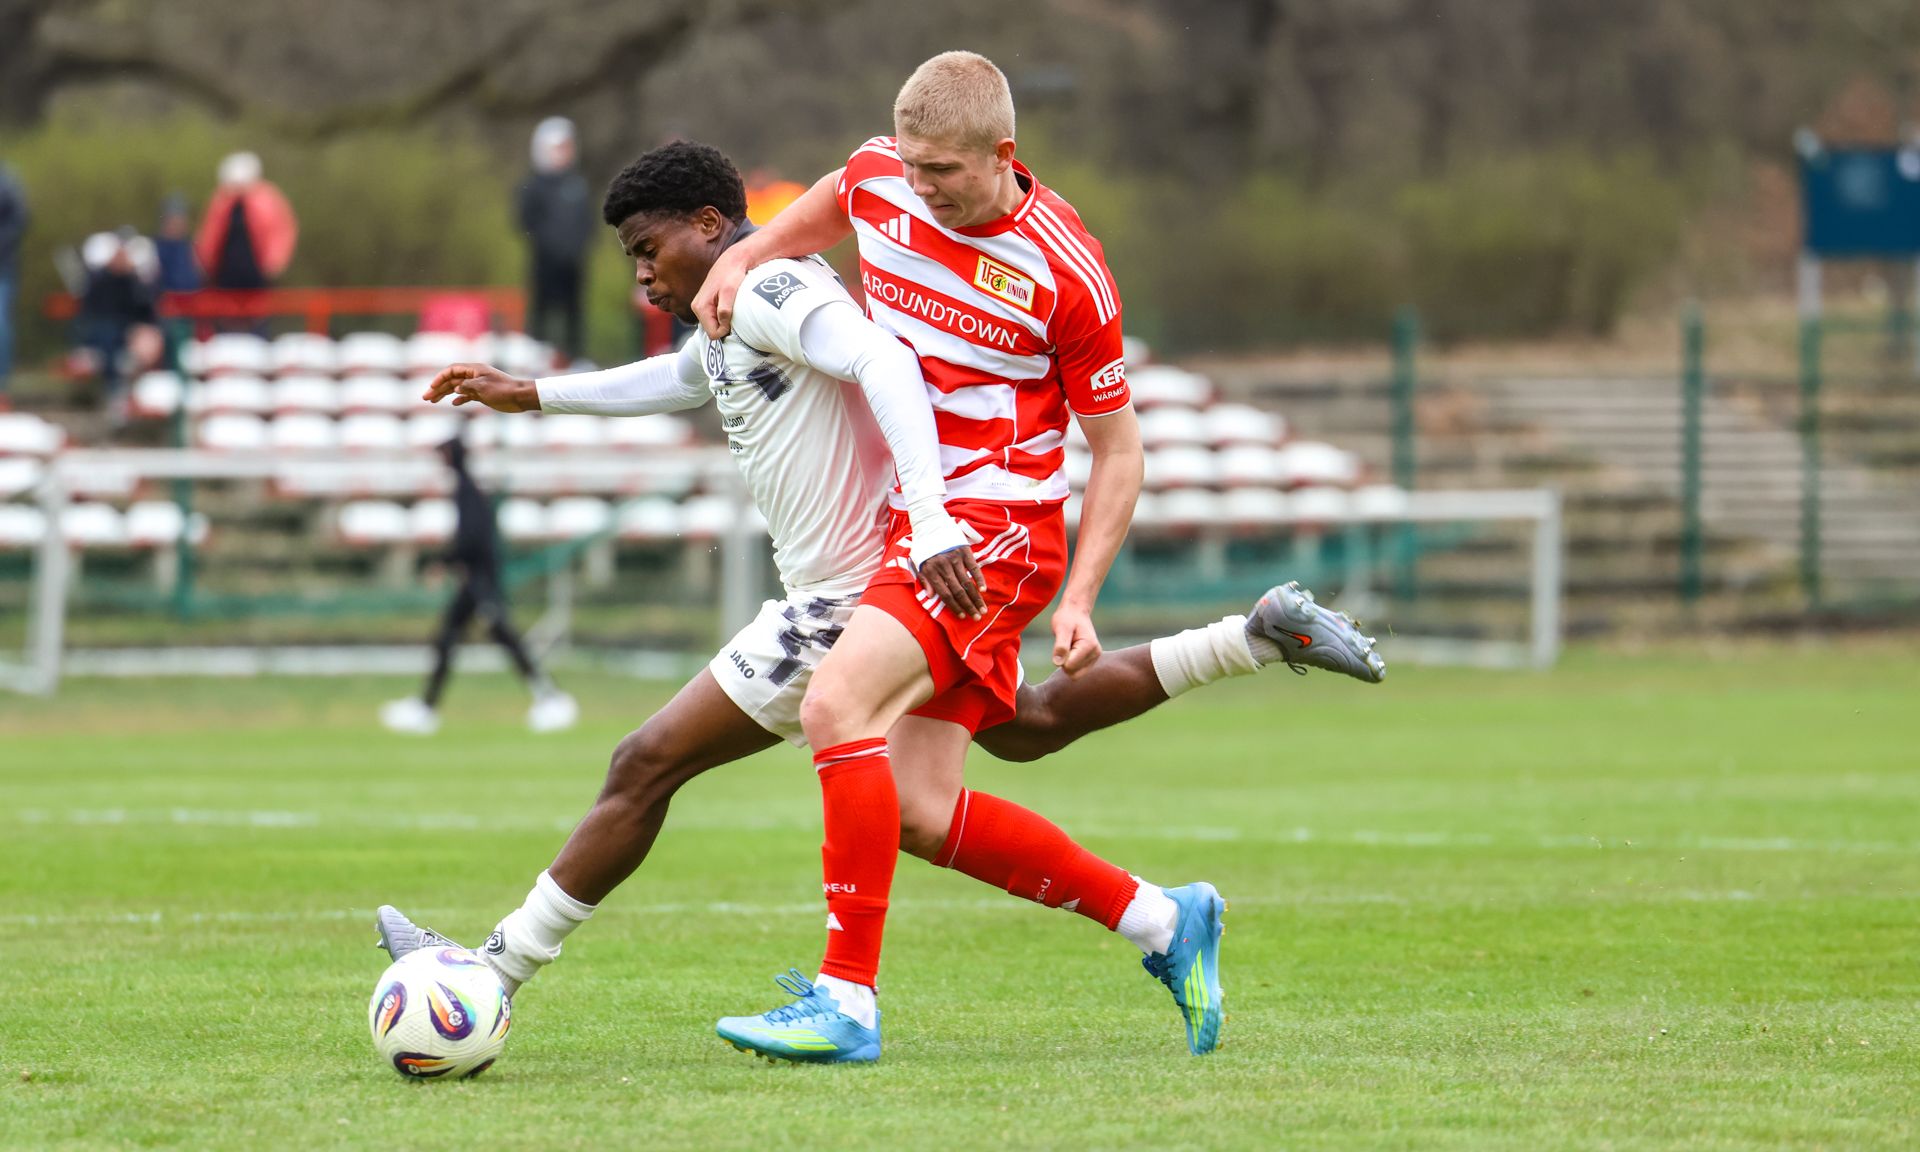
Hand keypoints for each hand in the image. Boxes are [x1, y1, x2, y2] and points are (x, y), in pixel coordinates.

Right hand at [422, 363, 538, 411]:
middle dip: (438, 388)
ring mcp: (477, 385)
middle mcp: (474, 376)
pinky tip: (453, 403)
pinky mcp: (482, 394)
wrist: (520, 396)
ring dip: (445, 394)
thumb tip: (455, 389)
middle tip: (425, 397)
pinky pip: (467, 395)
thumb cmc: (503, 390)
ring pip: (457, 388)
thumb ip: (467, 387)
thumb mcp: (483, 387)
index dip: (439, 378)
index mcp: (473, 370)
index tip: (432, 388)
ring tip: (433, 401)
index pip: (451, 371)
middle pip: (451, 380)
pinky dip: (459, 399)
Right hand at [692, 246, 752, 338]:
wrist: (732, 261)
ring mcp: (700, 305)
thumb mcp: (730, 293)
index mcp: (700, 307)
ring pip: (713, 324)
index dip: (725, 330)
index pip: (712, 333)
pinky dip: (722, 315)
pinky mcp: (705, 303)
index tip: (734, 319)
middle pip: (712, 330)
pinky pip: (714, 317)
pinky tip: (728, 304)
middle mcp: (697, 307)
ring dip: (724, 320)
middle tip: (733, 311)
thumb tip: (722, 327)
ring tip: (731, 306)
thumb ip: (725, 311)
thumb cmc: (732, 275)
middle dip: (724, 325)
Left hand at [916, 545, 985, 618]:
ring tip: (983, 609)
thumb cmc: (924, 547)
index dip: (954, 606)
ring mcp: (955, 558)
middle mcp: (944, 565)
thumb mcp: (918, 563)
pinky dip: (979, 579)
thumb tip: (931, 596)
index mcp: (931, 571)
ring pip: (967, 582)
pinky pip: (974, 567)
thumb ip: (924, 579)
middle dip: (968, 606)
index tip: (962, 616)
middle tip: (977, 617)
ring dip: (976, 597)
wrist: (931, 524)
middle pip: (958, 591)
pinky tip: (983, 590)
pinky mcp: (964, 551)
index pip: (945, 594)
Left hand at [1050, 604, 1101, 674]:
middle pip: (1073, 674)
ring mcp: (1094, 658)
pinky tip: (1071, 651)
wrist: (1075, 612)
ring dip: (1067, 663)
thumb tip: (1058, 663)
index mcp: (1089, 646)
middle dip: (1064, 663)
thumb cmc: (1067, 618)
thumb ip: (1060, 646)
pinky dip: (1070, 664)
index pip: (1069, 666)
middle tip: (1064, 646)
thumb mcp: (1061, 628)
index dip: (1060, 658)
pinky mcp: (1091, 661)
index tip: (1062, 643)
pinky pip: (1077, 673)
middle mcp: (1095, 654)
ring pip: (1075, 675)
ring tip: (1068, 647)